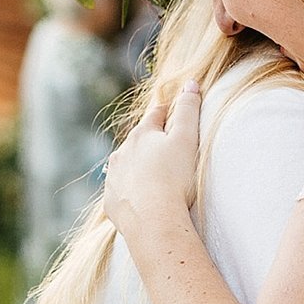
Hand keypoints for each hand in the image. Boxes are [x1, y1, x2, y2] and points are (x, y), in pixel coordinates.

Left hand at [102, 80, 203, 233]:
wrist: (153, 220)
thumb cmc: (174, 177)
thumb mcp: (187, 139)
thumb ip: (189, 110)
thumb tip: (191, 83)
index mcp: (142, 135)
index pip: (155, 115)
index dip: (166, 111)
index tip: (170, 110)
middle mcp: (123, 152)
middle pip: (138, 140)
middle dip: (149, 140)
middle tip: (163, 145)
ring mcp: (114, 177)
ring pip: (126, 165)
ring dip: (137, 166)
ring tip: (152, 174)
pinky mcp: (112, 201)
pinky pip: (121, 191)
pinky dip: (130, 191)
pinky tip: (141, 199)